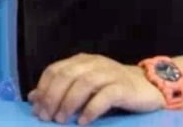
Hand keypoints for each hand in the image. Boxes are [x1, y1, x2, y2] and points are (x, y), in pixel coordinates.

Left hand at [28, 54, 164, 123]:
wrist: (149, 86)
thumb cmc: (112, 89)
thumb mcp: (84, 88)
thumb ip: (61, 90)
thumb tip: (33, 98)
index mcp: (81, 61)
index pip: (54, 70)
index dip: (43, 89)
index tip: (37, 108)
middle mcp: (94, 63)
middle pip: (66, 76)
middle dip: (52, 97)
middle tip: (47, 117)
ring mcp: (109, 73)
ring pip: (83, 83)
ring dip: (68, 103)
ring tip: (61, 121)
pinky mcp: (124, 87)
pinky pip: (105, 96)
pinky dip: (91, 109)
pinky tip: (83, 121)